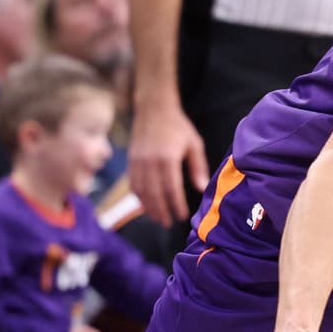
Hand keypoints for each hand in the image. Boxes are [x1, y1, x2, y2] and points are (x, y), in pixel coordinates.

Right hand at [129, 96, 210, 226]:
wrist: (153, 108)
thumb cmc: (178, 126)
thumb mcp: (194, 144)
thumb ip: (198, 167)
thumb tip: (202, 189)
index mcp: (167, 158)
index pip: (171, 189)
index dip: (176, 205)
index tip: (182, 216)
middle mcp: (149, 162)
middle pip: (154, 194)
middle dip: (161, 211)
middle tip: (169, 223)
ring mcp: (137, 162)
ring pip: (141, 192)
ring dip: (149, 208)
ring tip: (158, 219)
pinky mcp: (130, 161)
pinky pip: (133, 184)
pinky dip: (139, 197)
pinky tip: (147, 205)